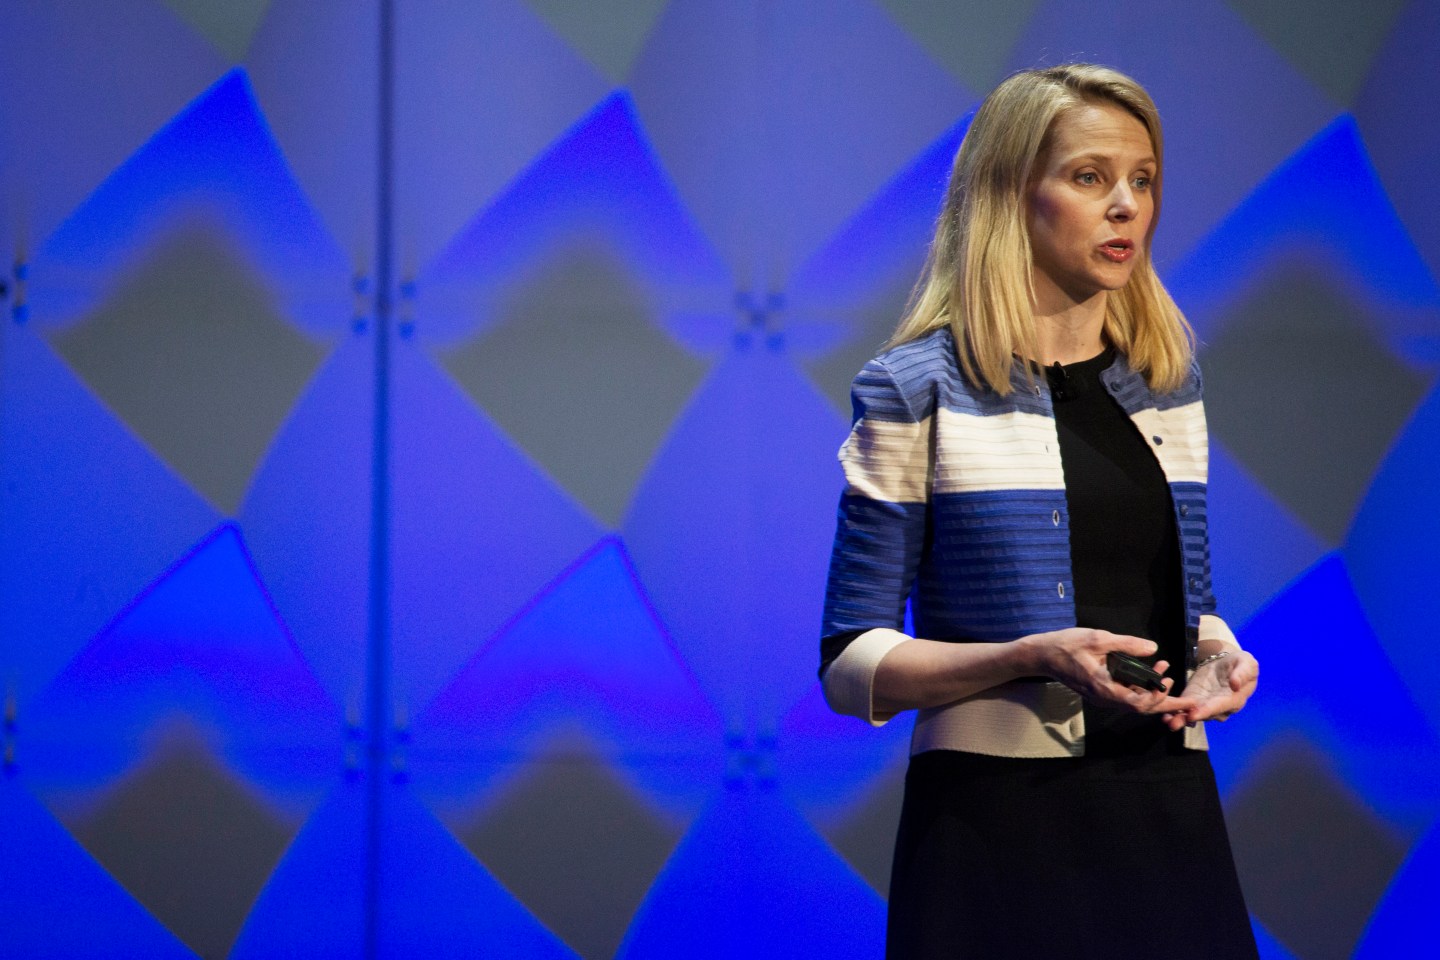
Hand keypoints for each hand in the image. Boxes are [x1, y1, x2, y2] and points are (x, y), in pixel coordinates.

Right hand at [1029, 628, 1194, 715]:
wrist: (1041, 655)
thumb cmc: (1065, 645)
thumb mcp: (1097, 639)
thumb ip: (1126, 643)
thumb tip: (1152, 648)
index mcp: (1104, 688)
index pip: (1139, 703)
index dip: (1161, 699)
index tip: (1175, 686)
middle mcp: (1104, 698)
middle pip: (1140, 708)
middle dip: (1164, 702)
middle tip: (1184, 694)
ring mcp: (1101, 697)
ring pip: (1134, 703)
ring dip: (1153, 693)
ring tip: (1166, 672)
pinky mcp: (1099, 691)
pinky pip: (1125, 696)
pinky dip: (1140, 688)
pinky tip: (1147, 673)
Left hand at [1162, 648, 1258, 730]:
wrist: (1227, 663)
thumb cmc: (1240, 663)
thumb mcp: (1247, 663)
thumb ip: (1242, 673)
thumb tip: (1236, 684)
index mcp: (1234, 699)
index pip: (1220, 707)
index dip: (1207, 711)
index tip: (1194, 714)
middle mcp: (1219, 707)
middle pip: (1204, 715)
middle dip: (1189, 719)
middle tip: (1175, 722)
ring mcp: (1205, 705)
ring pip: (1192, 715)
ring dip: (1179, 719)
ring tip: (1167, 721)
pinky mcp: (1193, 700)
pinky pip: (1184, 709)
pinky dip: (1174, 713)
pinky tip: (1164, 716)